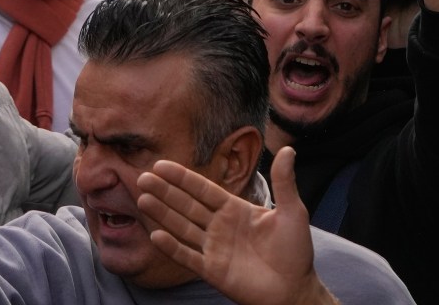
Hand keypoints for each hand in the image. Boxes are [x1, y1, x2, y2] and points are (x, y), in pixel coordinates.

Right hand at [137, 147, 326, 304]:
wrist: (295, 289)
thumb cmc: (296, 251)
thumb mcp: (292, 212)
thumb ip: (285, 182)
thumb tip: (289, 148)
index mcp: (234, 209)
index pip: (203, 189)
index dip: (182, 178)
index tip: (161, 165)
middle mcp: (219, 227)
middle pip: (186, 205)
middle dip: (165, 192)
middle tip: (142, 178)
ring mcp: (214, 249)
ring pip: (182, 228)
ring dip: (162, 215)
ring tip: (142, 200)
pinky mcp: (212, 271)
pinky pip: (188, 257)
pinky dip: (172, 247)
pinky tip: (156, 235)